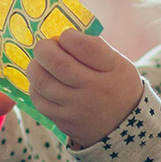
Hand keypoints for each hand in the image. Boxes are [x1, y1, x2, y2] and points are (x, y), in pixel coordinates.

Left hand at [27, 30, 143, 147]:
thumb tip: (60, 37)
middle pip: (58, 64)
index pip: (84, 47)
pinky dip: (35, 87)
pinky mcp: (65, 122)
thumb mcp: (118, 63)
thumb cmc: (117, 85)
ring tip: (40, 63)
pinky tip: (42, 82)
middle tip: (44, 46)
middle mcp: (95, 90)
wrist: (125, 125)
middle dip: (44, 49)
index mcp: (112, 70)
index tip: (66, 36)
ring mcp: (78, 109)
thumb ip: (94, 48)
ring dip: (35, 67)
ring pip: (42, 82)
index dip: (68, 37)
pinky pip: (40, 101)